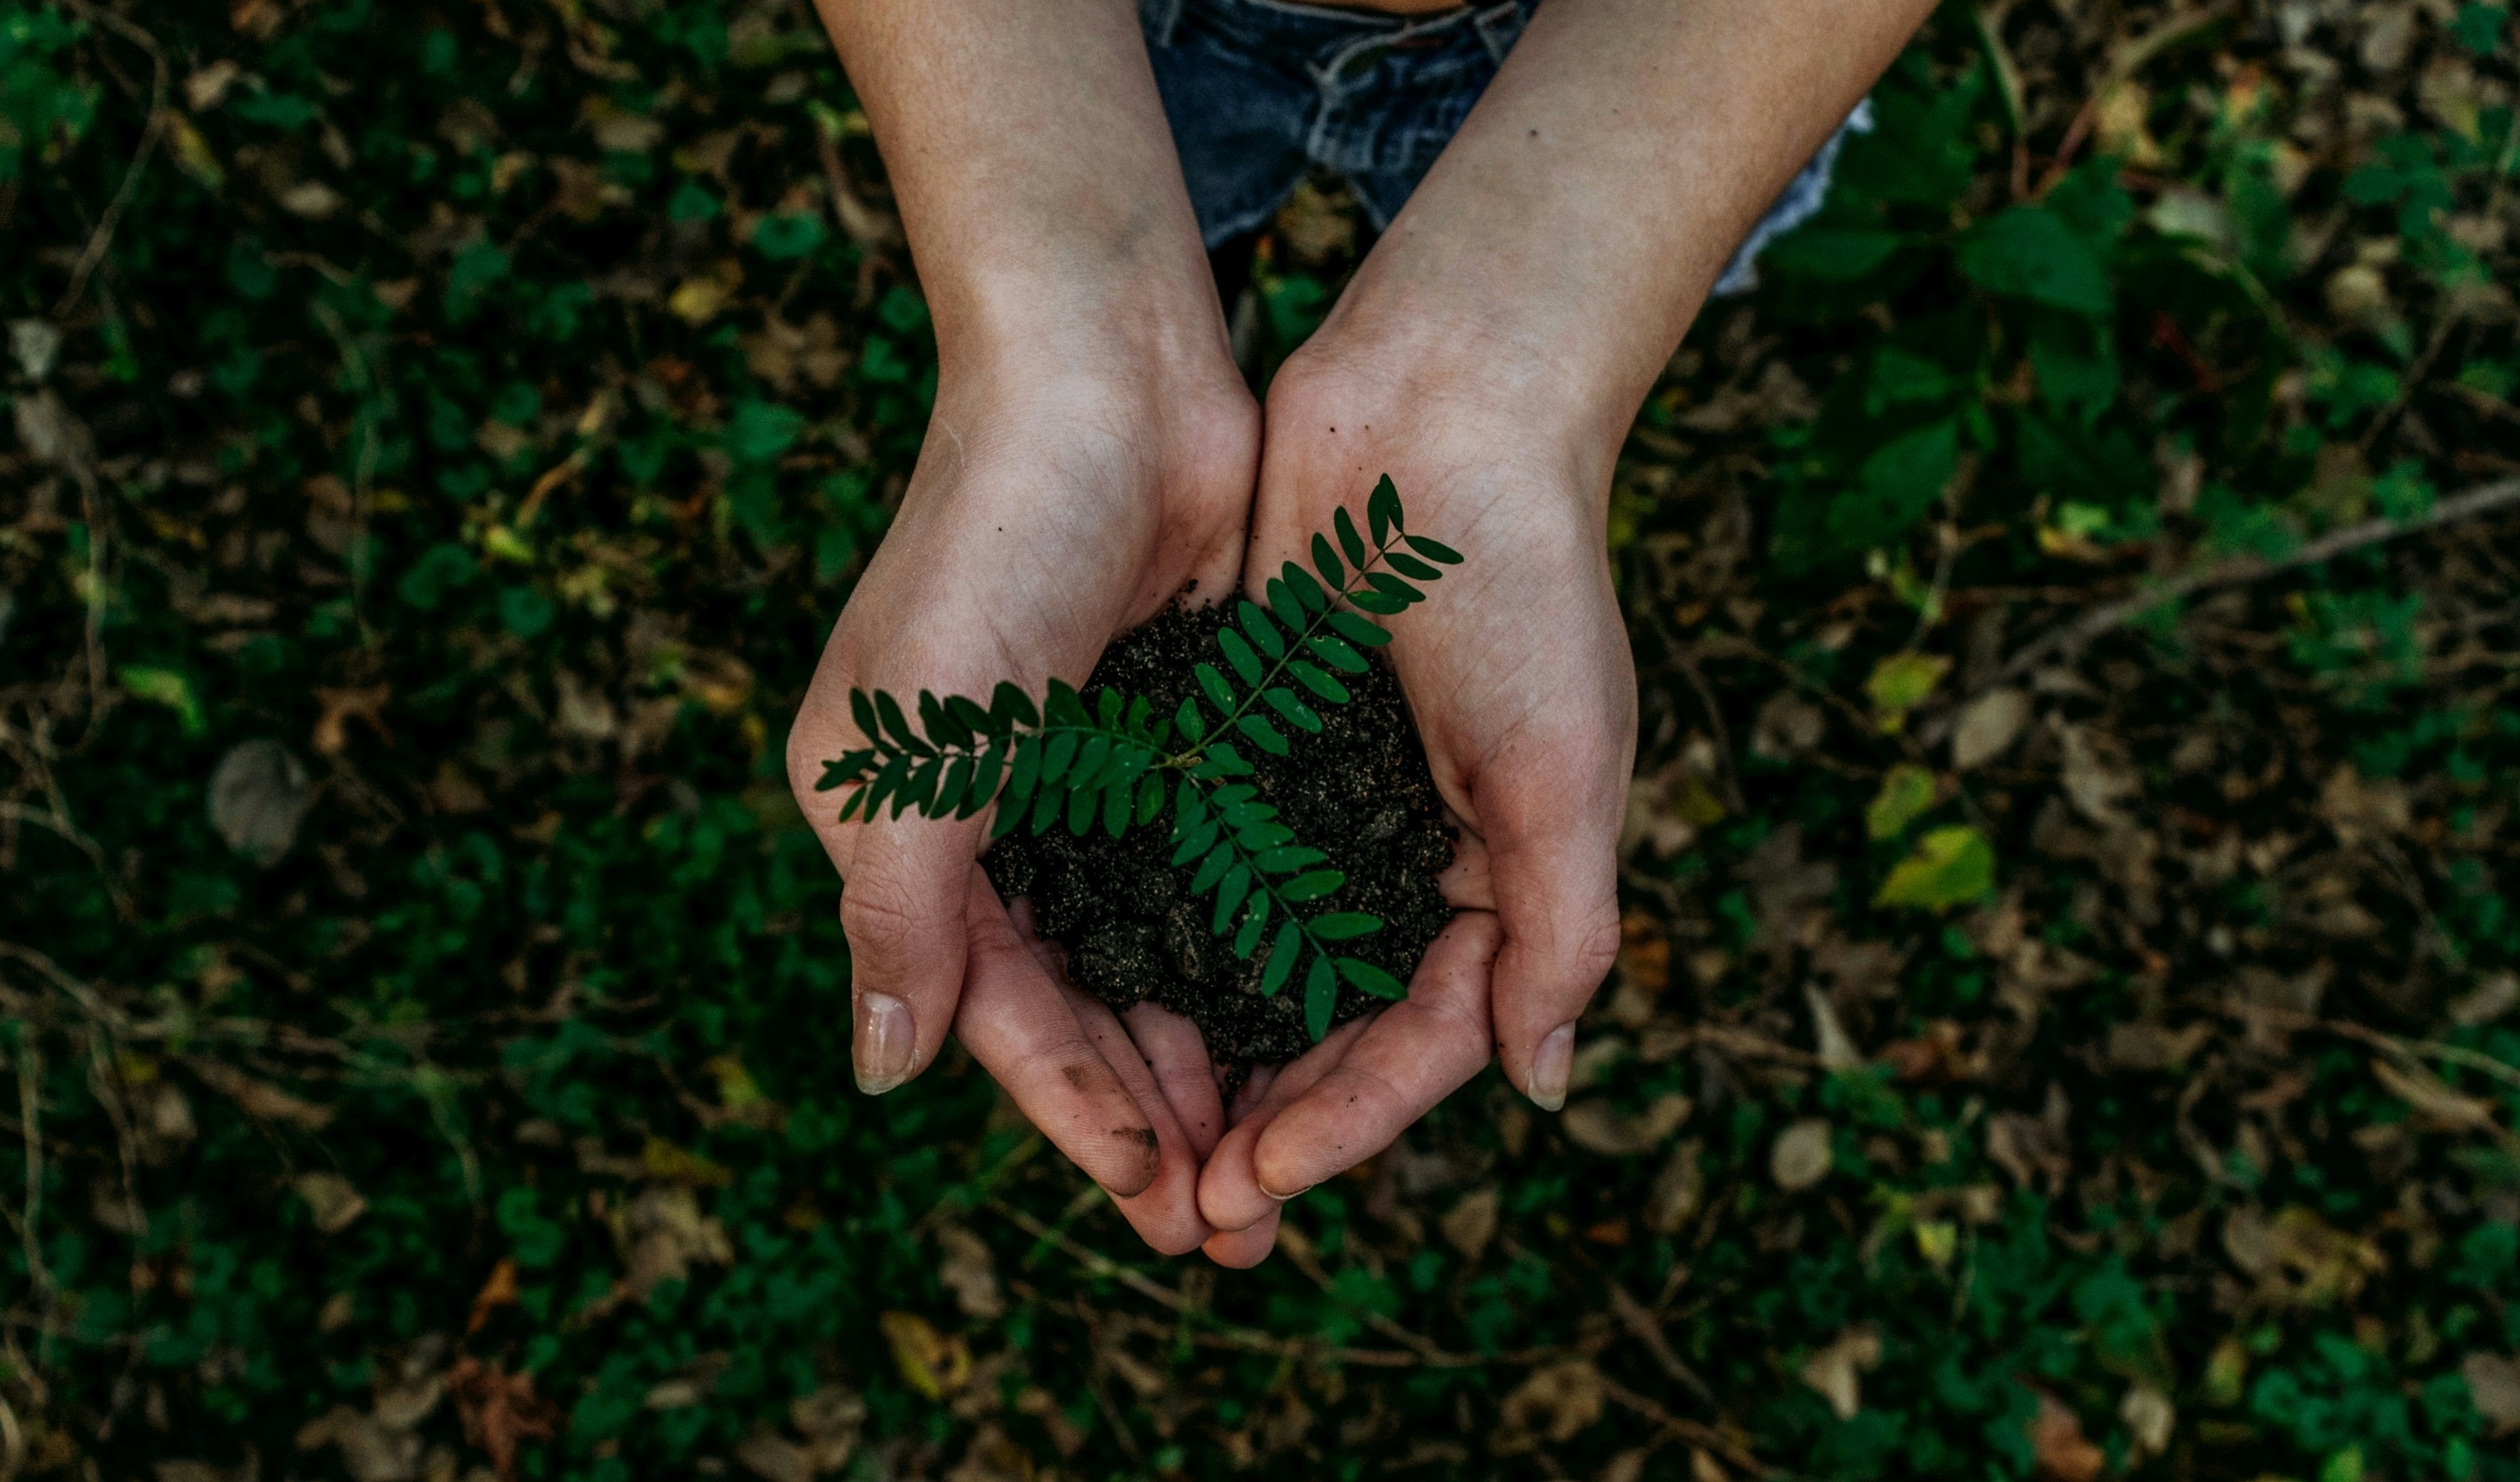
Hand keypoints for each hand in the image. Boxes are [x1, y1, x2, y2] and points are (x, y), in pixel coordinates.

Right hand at [785, 339, 1255, 1253]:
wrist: (1107, 373)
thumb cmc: (992, 544)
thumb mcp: (918, 743)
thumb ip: (900, 912)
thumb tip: (882, 1076)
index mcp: (907, 829)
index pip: (997, 1011)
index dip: (1076, 1114)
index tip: (1160, 1205)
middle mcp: (994, 819)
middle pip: (1081, 1004)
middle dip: (1153, 1115)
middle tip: (1237, 1224)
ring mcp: (1091, 779)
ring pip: (1155, 957)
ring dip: (1210, 1054)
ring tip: (1280, 1154)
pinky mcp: (1179, 736)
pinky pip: (1215, 877)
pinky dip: (1252, 953)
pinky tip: (1309, 1021)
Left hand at [1195, 342, 1632, 1263]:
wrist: (1440, 406)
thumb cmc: (1524, 582)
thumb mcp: (1564, 767)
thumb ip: (1560, 930)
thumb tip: (1541, 1088)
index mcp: (1496, 878)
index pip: (1421, 1040)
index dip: (1346, 1123)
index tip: (1258, 1182)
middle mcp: (1403, 857)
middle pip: (1329, 1028)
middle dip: (1266, 1123)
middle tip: (1187, 1213)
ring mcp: (1318, 804)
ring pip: (1251, 966)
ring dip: (1202, 1057)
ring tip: (1136, 1144)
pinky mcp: (1243, 744)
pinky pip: (1196, 867)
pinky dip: (1158, 937)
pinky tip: (1097, 998)